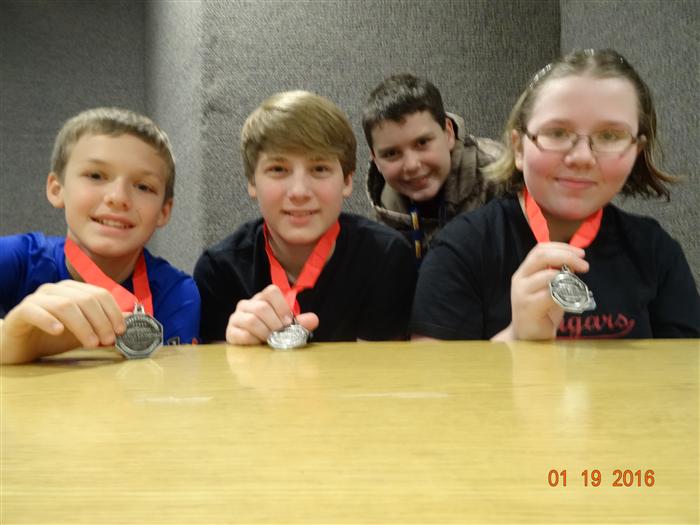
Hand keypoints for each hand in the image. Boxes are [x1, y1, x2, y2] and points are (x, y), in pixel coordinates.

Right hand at [0, 280, 125, 363]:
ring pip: (65, 305)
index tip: (121, 331)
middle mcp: (56, 290)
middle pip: (85, 299)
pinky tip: (59, 332)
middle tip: (108, 341)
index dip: (113, 311)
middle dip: (101, 321)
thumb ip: (104, 325)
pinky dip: (49, 320)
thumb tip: (130, 319)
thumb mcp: (84, 332)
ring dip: (82, 325)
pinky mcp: (20, 312)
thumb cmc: (52, 337)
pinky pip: (35, 311)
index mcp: (73, 290)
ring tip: (91, 343)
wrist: (19, 346)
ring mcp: (37, 299)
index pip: (100, 294)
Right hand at [225, 284, 318, 344]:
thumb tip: (314, 319)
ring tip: (271, 341)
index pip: (271, 291)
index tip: (288, 322)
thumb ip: (300, 323)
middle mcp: (246, 304)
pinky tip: (258, 345)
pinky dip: (254, 341)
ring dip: (265, 333)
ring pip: (251, 320)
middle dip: (275, 324)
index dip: (282, 307)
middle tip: (281, 335)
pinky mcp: (230, 332)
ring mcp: (236, 317)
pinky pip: (242, 334)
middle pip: (262, 308)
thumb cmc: (271, 333)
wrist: (252, 348)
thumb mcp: (287, 327)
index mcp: (262, 299)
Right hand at [496, 243, 588, 340]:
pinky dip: (564, 295)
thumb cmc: (541, 313)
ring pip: (547, 275)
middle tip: (585, 265)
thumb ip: (558, 275)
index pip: (540, 249)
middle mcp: (520, 278)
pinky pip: (550, 295)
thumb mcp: (550, 289)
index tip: (581, 253)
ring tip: (578, 286)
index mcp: (525, 271)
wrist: (527, 337)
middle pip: (541, 256)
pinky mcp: (527, 307)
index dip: (562, 247)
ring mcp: (522, 292)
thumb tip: (575, 262)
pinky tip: (569, 301)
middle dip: (567, 256)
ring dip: (568, 278)